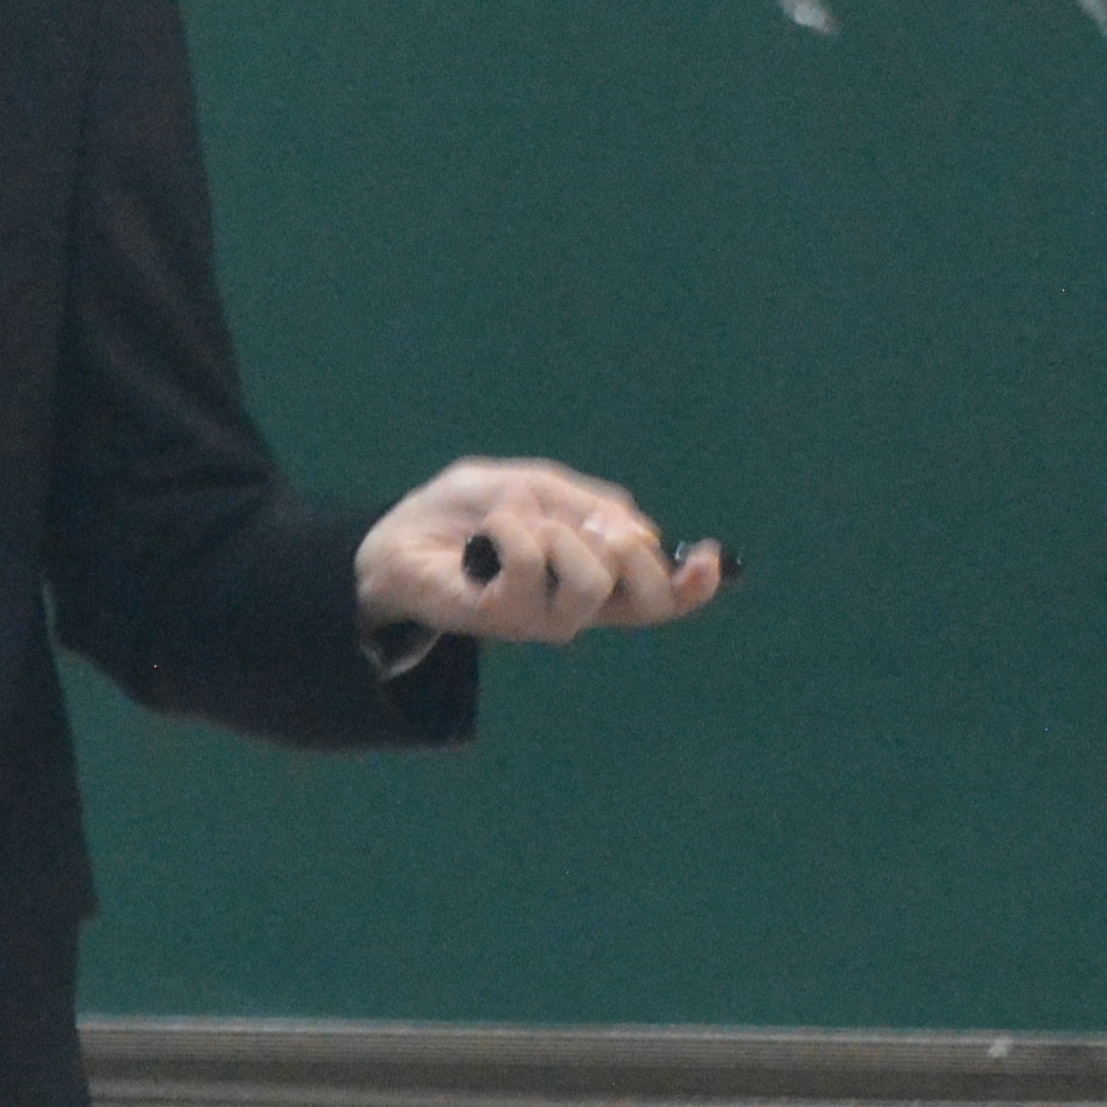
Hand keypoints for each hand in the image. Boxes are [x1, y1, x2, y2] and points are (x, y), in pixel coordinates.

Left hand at [356, 458, 726, 647]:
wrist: (397, 533)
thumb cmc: (469, 512)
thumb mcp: (536, 487)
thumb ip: (586, 503)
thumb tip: (631, 528)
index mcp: (598, 576)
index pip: (663, 597)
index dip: (695, 586)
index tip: (708, 557)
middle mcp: (578, 606)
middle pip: (647, 600)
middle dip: (633, 550)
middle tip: (592, 527)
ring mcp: (541, 618)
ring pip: (592, 582)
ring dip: (561, 533)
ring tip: (524, 522)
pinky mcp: (501, 618)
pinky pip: (531, 564)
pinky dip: (512, 527)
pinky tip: (490, 529)